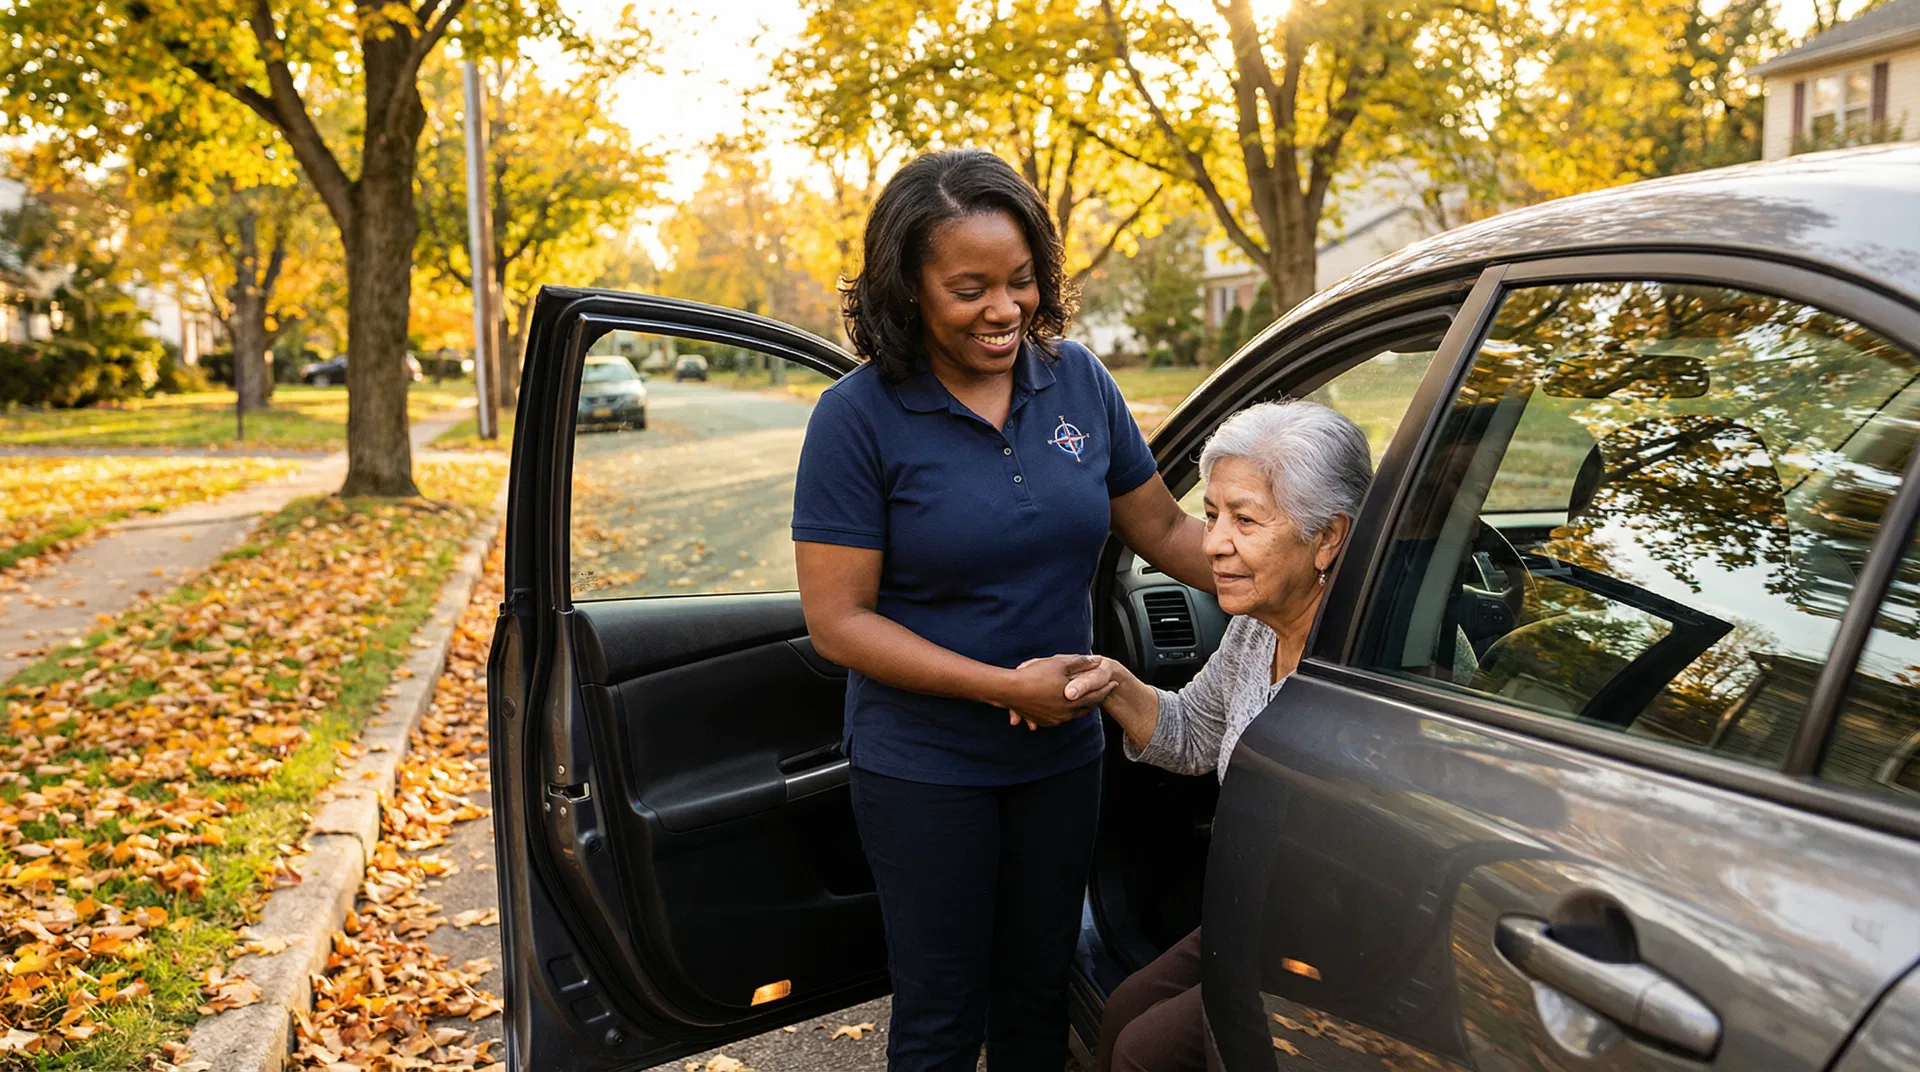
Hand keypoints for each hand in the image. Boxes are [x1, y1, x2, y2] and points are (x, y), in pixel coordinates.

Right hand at [1001, 654, 1116, 729]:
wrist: (1010, 690)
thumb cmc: (1035, 675)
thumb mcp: (1060, 664)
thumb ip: (1081, 662)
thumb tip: (1097, 660)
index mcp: (1073, 700)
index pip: (1096, 696)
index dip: (1106, 689)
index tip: (1114, 684)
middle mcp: (1066, 714)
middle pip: (1086, 708)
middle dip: (1095, 700)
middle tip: (1102, 693)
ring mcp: (1054, 720)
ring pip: (1072, 715)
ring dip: (1079, 707)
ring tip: (1083, 700)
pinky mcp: (1042, 721)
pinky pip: (1057, 718)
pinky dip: (1062, 712)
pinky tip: (1062, 707)